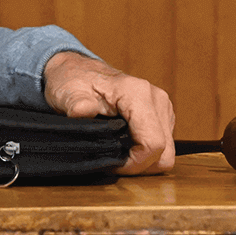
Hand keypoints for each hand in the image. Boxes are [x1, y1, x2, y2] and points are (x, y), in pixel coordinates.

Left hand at [42, 52, 175, 173]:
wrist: (79, 70)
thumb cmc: (74, 80)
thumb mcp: (69, 91)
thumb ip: (76, 103)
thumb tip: (82, 111)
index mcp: (137, 93)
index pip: (153, 143)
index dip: (135, 163)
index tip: (113, 165)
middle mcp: (156, 98)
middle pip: (164, 152)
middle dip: (140, 164)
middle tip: (114, 163)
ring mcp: (162, 106)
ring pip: (166, 151)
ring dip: (144, 159)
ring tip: (118, 154)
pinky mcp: (162, 114)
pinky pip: (163, 144)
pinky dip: (146, 152)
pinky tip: (125, 145)